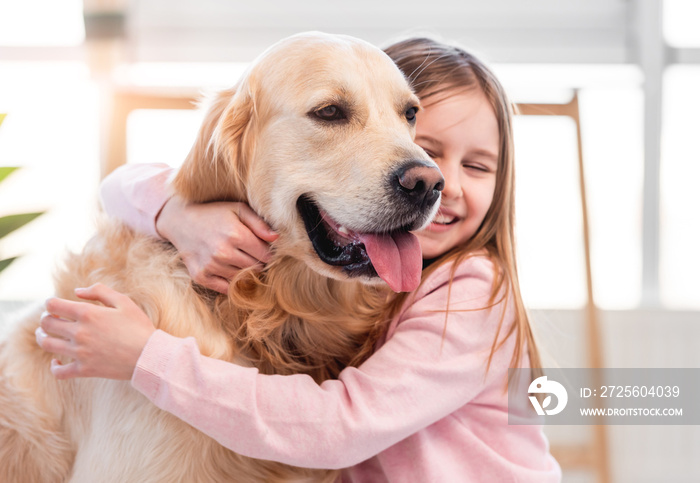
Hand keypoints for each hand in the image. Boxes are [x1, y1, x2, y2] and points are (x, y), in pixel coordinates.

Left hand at [35, 284, 155, 379]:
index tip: (55, 305)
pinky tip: (56, 361)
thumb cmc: (139, 326)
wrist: (149, 355)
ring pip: (47, 344)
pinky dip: (54, 366)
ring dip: (42, 337)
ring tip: (45, 335)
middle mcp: (80, 332)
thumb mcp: (124, 301)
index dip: (51, 303)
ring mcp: (80, 352)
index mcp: (88, 313)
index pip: (53, 305)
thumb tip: (77, 291)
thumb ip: (99, 291)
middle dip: (45, 319)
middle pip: (47, 324)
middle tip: (51, 319)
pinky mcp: (84, 369)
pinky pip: (59, 371)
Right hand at [156, 196, 277, 292]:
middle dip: (258, 262)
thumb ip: (259, 223)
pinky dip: (231, 281)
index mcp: (235, 234)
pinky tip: (227, 268)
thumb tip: (277, 239)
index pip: (265, 254)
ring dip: (244, 271)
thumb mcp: (238, 209)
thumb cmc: (214, 213)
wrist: (180, 221)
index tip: (263, 247)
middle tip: (250, 253)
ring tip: (237, 257)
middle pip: (256, 268)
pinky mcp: (201, 277)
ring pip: (242, 278)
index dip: (268, 252)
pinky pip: (226, 288)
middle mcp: (223, 252)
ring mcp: (211, 266)